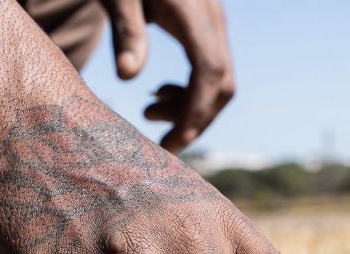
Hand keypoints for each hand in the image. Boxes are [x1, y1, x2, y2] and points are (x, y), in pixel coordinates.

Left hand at [101, 0, 234, 152]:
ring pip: (220, 80)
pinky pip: (212, 69)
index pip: (211, 74)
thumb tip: (128, 78)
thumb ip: (126, 31)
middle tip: (163, 142)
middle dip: (196, 119)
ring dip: (192, 107)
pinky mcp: (206, 28)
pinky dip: (191, 91)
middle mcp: (213, 21)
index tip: (173, 142)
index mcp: (194, 14)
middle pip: (223, 84)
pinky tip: (161, 93)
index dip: (196, 112)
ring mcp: (213, 25)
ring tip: (149, 112)